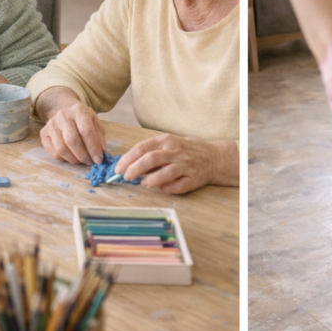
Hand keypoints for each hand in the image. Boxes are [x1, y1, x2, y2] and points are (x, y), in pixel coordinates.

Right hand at [40, 99, 105, 165]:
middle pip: (72, 140)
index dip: (93, 148)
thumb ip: (100, 139)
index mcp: (79, 111)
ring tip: (82, 160)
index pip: (86, 131)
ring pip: (61, 148)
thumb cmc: (83, 120)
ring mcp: (51, 124)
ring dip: (74, 159)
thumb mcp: (95, 124)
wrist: (65, 111)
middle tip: (90, 162)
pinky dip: (64, 159)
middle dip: (83, 155)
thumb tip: (102, 156)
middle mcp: (63, 115)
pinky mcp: (44, 133)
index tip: (99, 160)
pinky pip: (53, 152)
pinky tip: (71, 157)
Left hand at [117, 135, 234, 194]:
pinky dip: (168, 188)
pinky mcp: (193, 179)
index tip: (118, 168)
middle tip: (126, 177)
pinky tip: (162, 189)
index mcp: (166, 141)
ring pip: (167, 172)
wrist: (212, 157)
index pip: (142, 148)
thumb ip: (150, 153)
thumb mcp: (168, 144)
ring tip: (143, 184)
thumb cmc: (185, 151)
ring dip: (152, 179)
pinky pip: (179, 185)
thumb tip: (128, 166)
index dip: (128, 159)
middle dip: (135, 169)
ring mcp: (185, 165)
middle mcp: (175, 152)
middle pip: (152, 159)